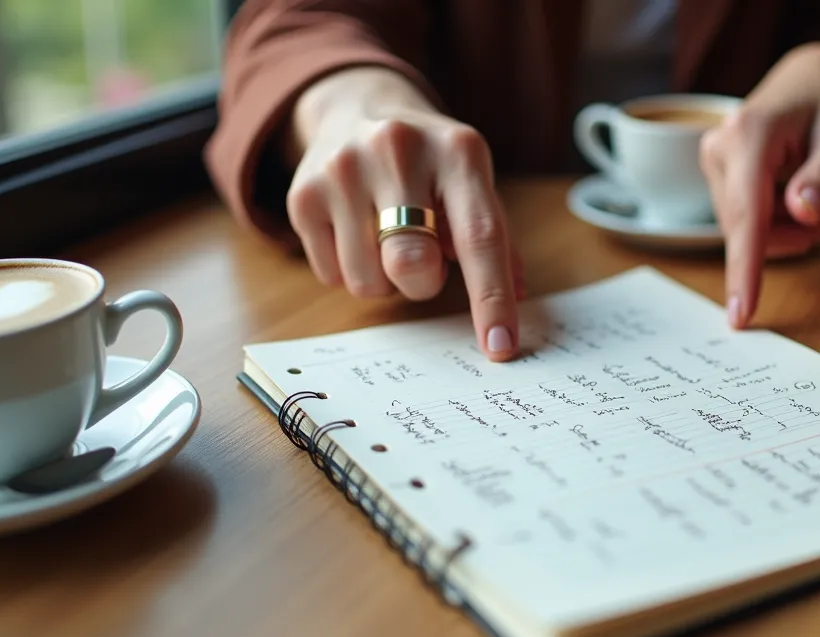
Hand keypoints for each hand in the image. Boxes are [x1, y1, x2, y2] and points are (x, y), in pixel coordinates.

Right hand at [285, 66, 522, 361]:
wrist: (355, 108)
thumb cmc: (429, 163)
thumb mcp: (472, 181)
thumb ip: (497, 239)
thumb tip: (516, 298)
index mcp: (457, 151)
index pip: (480, 236)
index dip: (491, 297)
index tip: (500, 345)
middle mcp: (398, 150)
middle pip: (412, 264)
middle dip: (422, 284)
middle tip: (424, 263)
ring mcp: (343, 169)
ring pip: (368, 281)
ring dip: (385, 280)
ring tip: (386, 239)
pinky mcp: (303, 193)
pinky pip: (332, 277)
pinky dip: (351, 271)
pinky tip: (355, 232)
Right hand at [700, 42, 819, 327]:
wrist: (807, 81)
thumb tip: (802, 212)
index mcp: (749, 135)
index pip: (747, 215)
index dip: (745, 268)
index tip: (741, 314)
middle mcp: (719, 149)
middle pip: (750, 230)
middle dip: (796, 237)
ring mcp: (712, 163)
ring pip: (747, 232)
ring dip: (790, 232)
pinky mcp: (716, 177)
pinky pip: (745, 223)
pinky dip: (777, 224)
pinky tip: (800, 201)